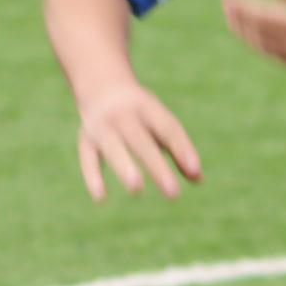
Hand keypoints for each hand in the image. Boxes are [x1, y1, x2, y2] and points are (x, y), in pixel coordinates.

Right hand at [74, 81, 202, 201]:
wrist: (101, 87)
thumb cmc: (141, 114)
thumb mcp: (160, 123)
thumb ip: (179, 149)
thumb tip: (198, 179)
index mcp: (147, 107)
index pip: (167, 127)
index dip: (181, 148)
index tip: (195, 171)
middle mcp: (123, 114)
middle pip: (140, 140)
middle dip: (156, 165)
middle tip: (174, 193)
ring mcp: (102, 126)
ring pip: (113, 146)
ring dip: (124, 166)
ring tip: (137, 188)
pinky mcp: (86, 140)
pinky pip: (88, 158)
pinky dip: (93, 176)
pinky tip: (101, 198)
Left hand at [222, 0, 285, 79]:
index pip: (259, 14)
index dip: (239, 3)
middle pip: (258, 35)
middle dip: (237, 20)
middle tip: (226, 5)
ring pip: (268, 51)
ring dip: (249, 35)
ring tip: (237, 21)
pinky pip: (282, 59)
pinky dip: (267, 47)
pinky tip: (262, 38)